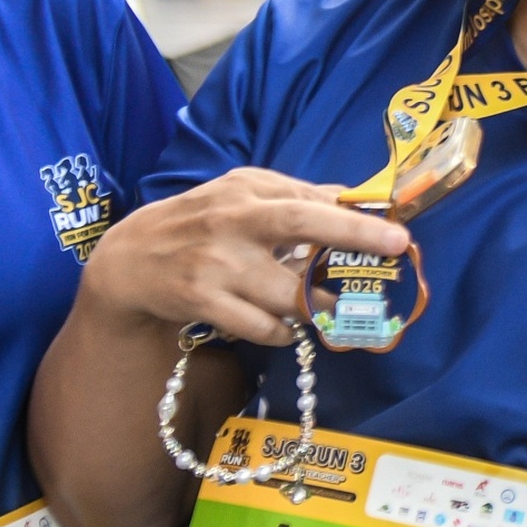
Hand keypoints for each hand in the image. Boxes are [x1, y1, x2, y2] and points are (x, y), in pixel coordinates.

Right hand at [82, 168, 407, 347]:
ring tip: (320, 308)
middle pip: (299, 227)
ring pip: (288, 294)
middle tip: (392, 253)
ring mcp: (216, 264)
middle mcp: (232, 223)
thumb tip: (350, 196)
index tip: (397, 233)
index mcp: (245, 193)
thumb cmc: (197, 222)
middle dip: (350, 237)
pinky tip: (281, 327)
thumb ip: (291, 195)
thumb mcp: (238, 195)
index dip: (354, 217)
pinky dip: (282, 333)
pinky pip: (262, 328)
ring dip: (315, 307)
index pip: (308, 201)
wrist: (129, 260)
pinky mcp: (202, 301)